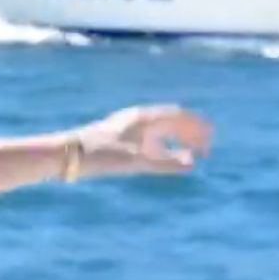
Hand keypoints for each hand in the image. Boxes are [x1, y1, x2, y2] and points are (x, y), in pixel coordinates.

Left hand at [65, 104, 211, 178]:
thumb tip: (191, 163)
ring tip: (192, 152)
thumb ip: (164, 162)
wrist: (68, 154)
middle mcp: (138, 119)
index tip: (211, 140)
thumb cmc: (101, 154)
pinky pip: (150, 137)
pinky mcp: (120, 137)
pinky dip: (164, 145)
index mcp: (144, 118)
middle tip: (206, 147)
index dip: (197, 126)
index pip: (179, 116)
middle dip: (192, 132)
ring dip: (179, 138)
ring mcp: (129, 127)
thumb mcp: (135, 160)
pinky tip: (165, 156)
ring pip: (161, 129)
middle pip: (172, 120)